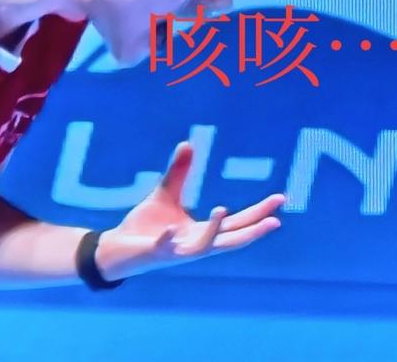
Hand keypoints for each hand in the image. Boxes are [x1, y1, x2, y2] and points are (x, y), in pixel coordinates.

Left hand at [95, 141, 284, 280]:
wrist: (117, 250)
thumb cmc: (145, 227)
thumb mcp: (165, 195)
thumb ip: (179, 173)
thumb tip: (188, 143)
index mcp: (201, 232)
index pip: (237, 222)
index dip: (258, 211)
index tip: (280, 199)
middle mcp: (195, 245)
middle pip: (231, 238)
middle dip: (253, 229)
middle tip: (276, 218)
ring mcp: (177, 251)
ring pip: (202, 247)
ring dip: (213, 231)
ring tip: (223, 209)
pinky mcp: (155, 253)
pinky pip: (164, 247)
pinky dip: (168, 239)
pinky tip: (170, 230)